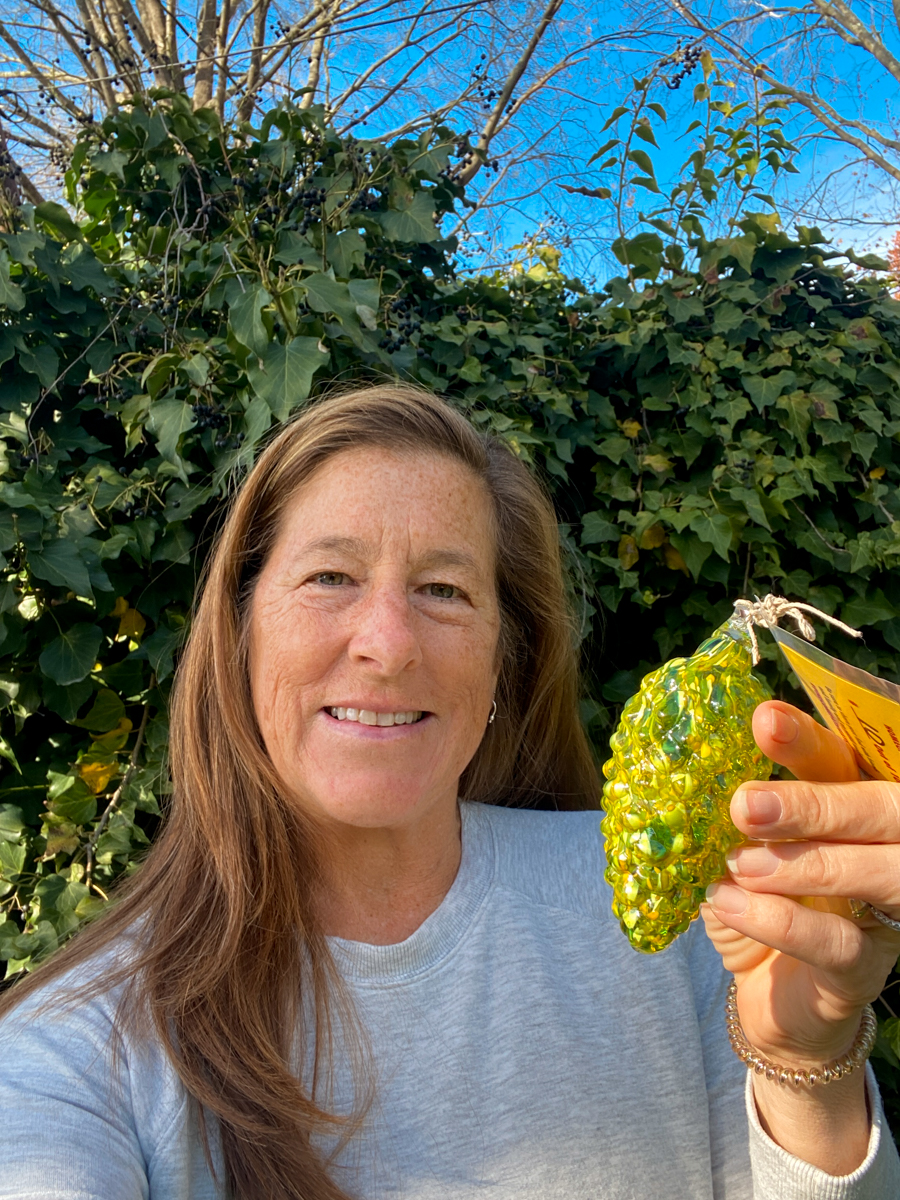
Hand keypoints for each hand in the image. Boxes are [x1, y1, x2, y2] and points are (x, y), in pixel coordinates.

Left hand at [703, 698, 899, 1069]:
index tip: (763, 718)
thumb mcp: (743, 847)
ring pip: (880, 873)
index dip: (811, 738)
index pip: (847, 757)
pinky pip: (839, 943)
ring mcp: (885, 910)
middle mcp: (885, 849)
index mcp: (854, 805)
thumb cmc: (762, 902)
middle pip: (882, 809)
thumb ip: (734, 814)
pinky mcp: (866, 969)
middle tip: (745, 805)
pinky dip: (781, 921)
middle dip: (815, 802)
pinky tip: (730, 905)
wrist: (774, 997)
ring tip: (738, 863)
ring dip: (805, 862)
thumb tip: (682, 772)